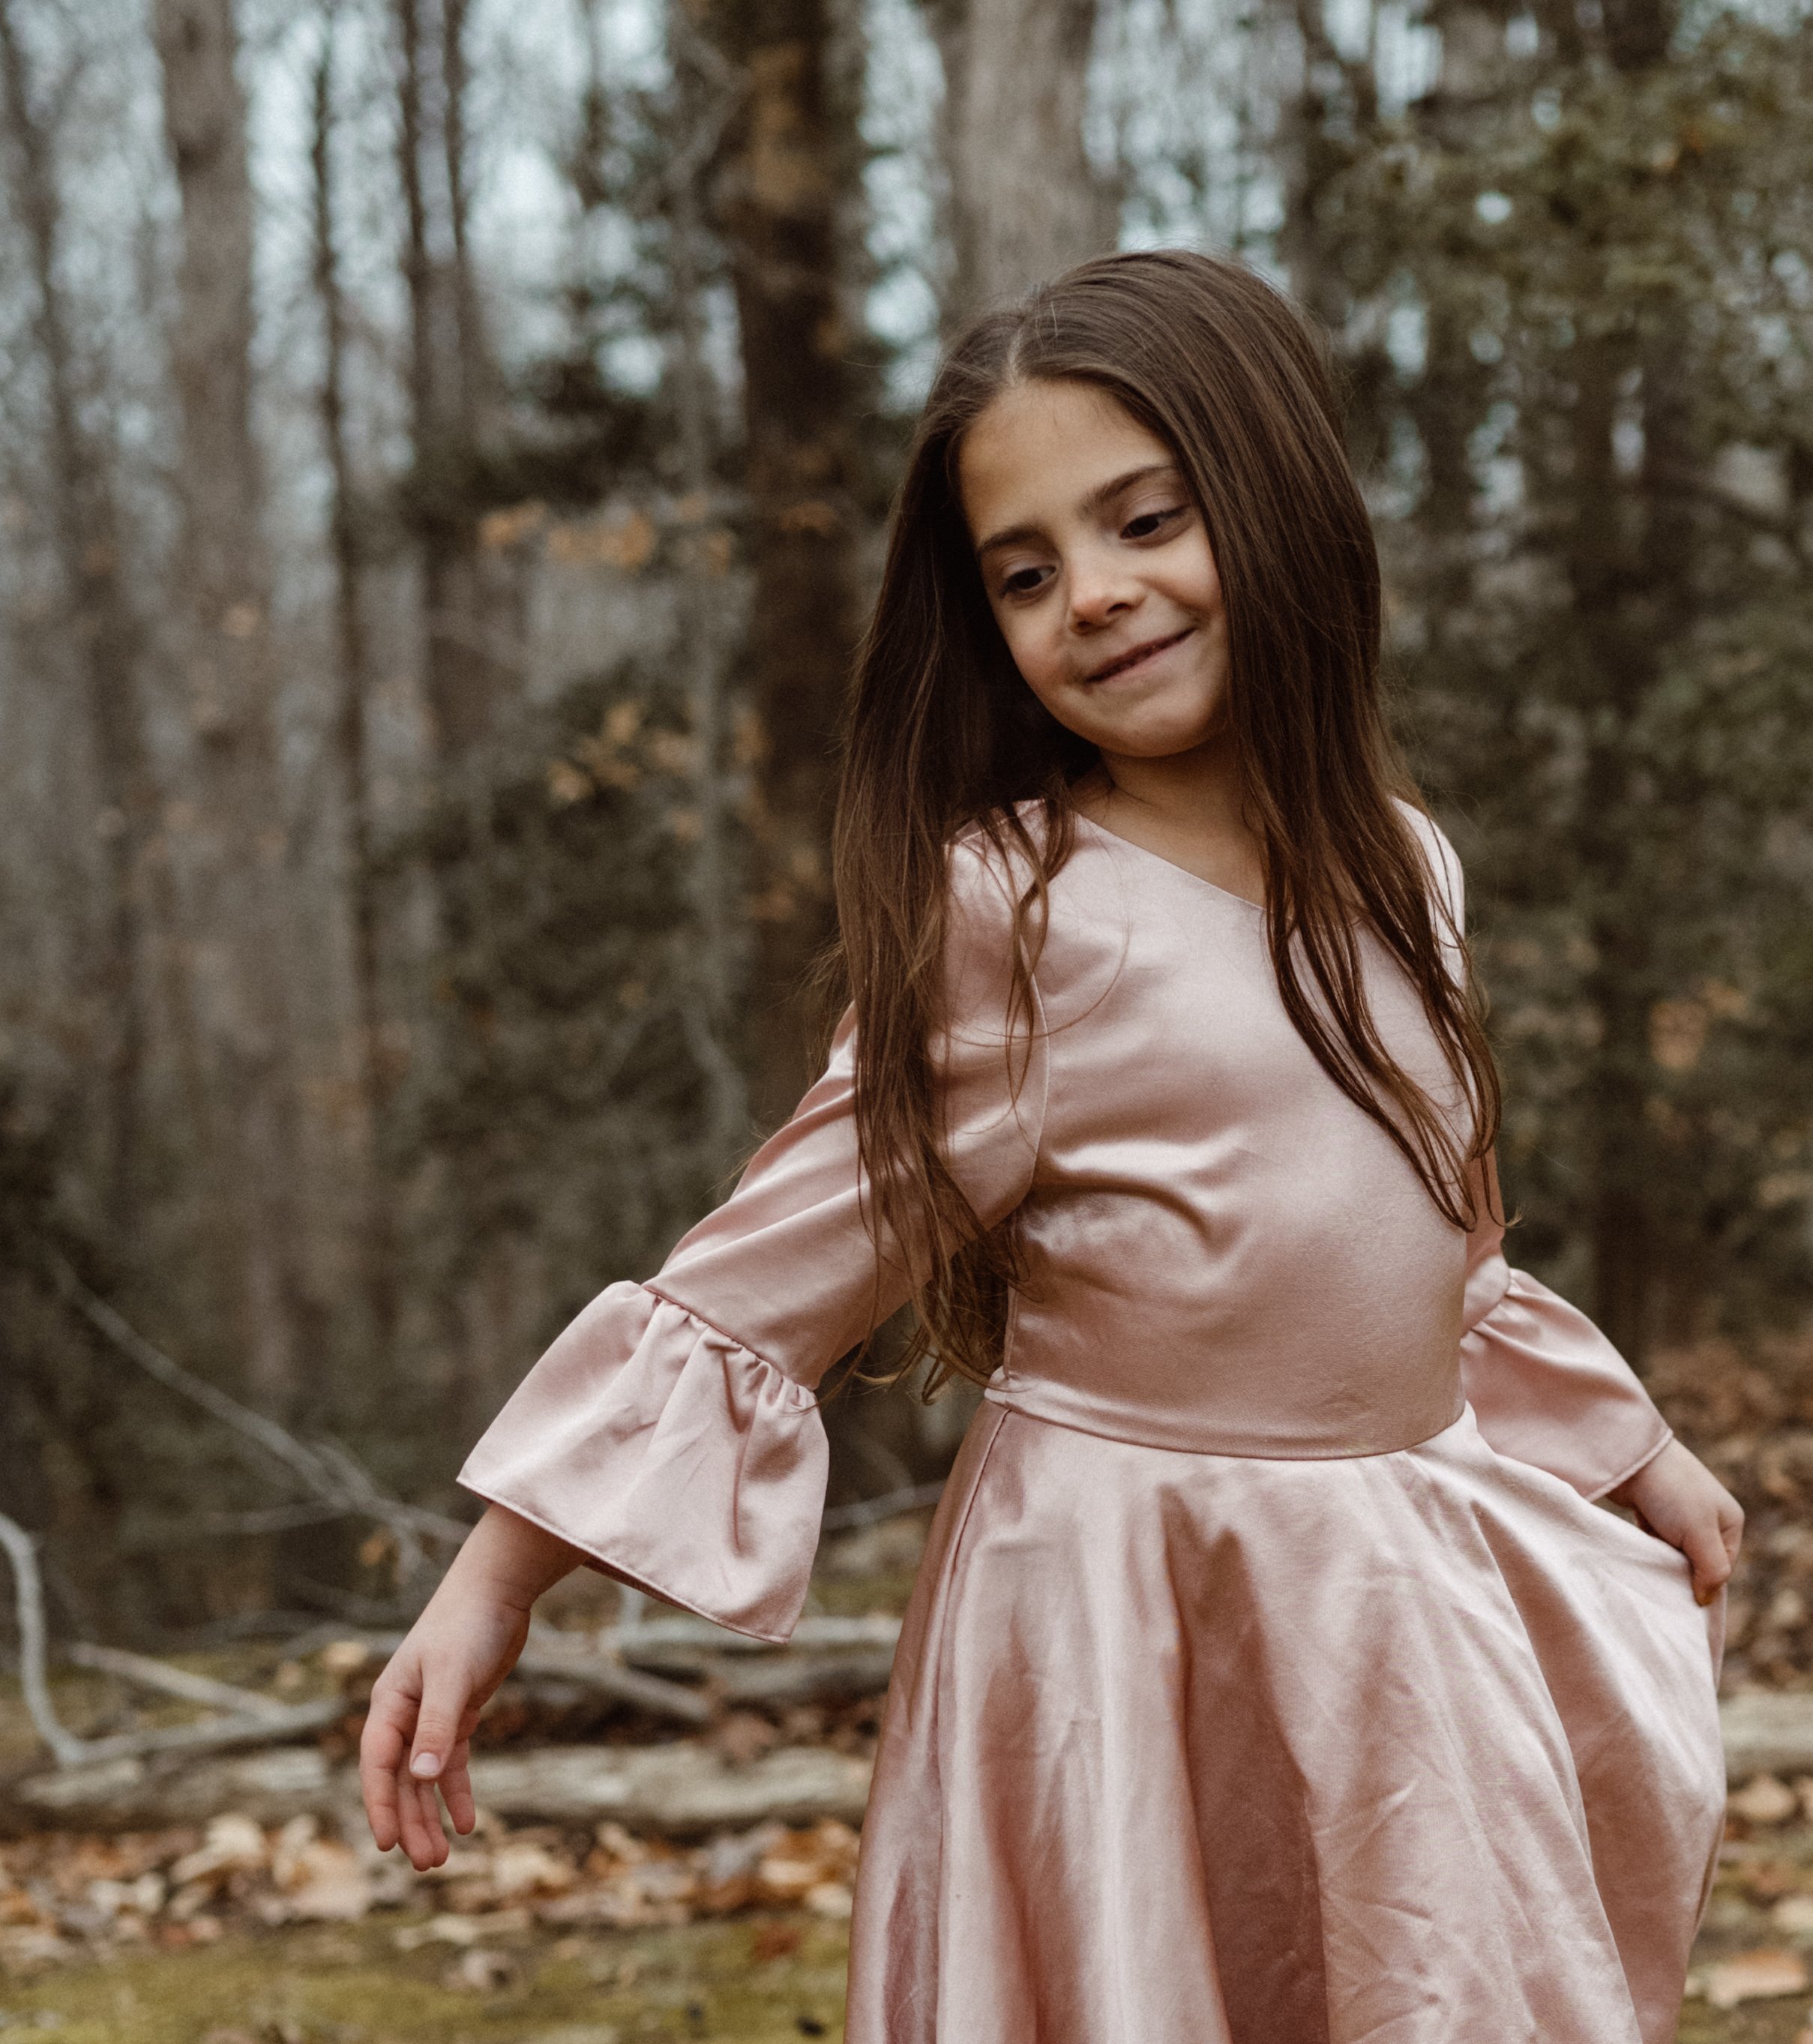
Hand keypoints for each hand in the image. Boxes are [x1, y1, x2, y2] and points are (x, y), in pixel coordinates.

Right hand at [359, 1504, 580, 1868]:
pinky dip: (457, 1791)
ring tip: (442, 1858)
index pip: (377, 1765)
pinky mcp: (459, 1712)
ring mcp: (431, 1715)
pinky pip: (452, 1762)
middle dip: (411, 1822)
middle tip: (427, 1865)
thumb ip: (437, 1725)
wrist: (498, 1590)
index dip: (380, 1805)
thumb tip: (418, 1777)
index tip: (387, 1845)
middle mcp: (405, 1713)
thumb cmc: (467, 1625)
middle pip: (401, 1779)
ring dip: (431, 1815)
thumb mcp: (452, 1675)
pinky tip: (469, 1822)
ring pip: (425, 1777)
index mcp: (390, 1702)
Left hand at [1608, 1438, 1743, 1606]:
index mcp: (1729, 1521)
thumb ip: (1711, 1569)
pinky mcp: (1653, 1510)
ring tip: (1649, 1564)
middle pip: (1698, 1561)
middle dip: (1681, 1571)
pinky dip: (1648, 1548)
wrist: (1629, 1454)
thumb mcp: (1699, 1533)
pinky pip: (1654, 1541)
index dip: (1703, 1581)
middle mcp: (1707, 1517)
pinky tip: (1638, 1552)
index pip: (1721, 1568)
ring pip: (1674, 1552)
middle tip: (1662, 1580)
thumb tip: (1705, 1600)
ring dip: (1662, 1560)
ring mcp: (1679, 1513)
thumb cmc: (1671, 1492)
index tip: (1682, 1590)